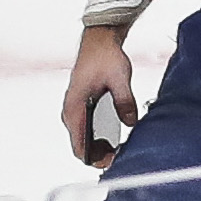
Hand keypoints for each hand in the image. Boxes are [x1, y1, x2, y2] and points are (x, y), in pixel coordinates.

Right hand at [62, 29, 136, 166]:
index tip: (111, 160)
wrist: (99, 41)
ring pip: (83, 140)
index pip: (79, 145)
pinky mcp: (82, 108)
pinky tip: (114, 137)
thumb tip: (130, 122)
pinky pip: (87, 130)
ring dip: (99, 147)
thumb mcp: (119, 78)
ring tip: (118, 146)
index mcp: (74, 106)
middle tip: (118, 154)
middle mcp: (70, 111)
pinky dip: (98, 137)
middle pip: (80, 146)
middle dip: (98, 155)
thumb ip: (124, 101)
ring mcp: (75, 110)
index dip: (94, 159)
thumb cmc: (103, 55)